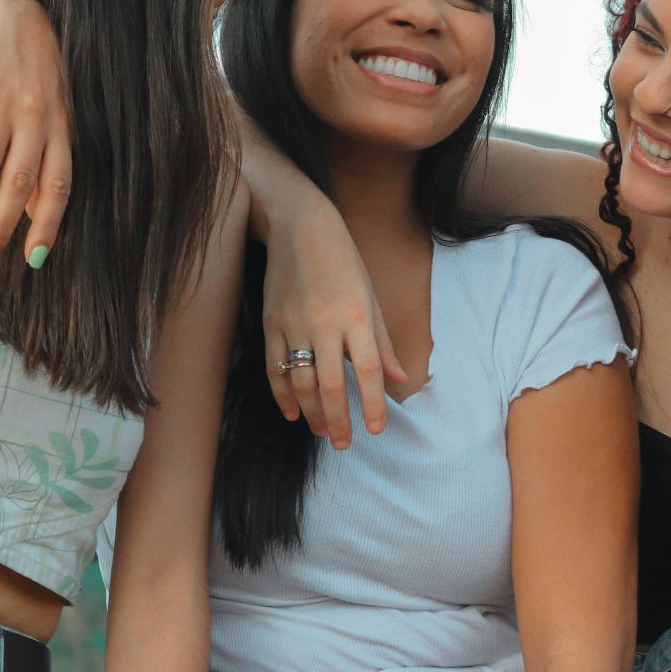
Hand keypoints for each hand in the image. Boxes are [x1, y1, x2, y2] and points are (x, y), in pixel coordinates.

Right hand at [0, 0, 71, 266]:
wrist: (9, 13)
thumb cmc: (35, 74)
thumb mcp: (52, 115)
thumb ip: (47, 161)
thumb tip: (39, 215)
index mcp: (59, 130)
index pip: (58, 186)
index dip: (48, 224)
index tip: (33, 260)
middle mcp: (35, 120)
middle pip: (18, 183)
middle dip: (0, 227)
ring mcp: (3, 104)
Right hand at [259, 199, 405, 447]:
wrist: (300, 227)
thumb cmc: (343, 260)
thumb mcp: (370, 296)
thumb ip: (382, 342)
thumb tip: (399, 379)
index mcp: (357, 315)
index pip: (367, 370)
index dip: (372, 403)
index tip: (376, 430)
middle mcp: (325, 323)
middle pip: (330, 384)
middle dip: (338, 420)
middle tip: (343, 444)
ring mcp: (294, 324)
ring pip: (300, 381)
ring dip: (312, 413)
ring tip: (323, 432)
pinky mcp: (271, 323)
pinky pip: (275, 368)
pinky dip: (282, 395)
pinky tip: (292, 413)